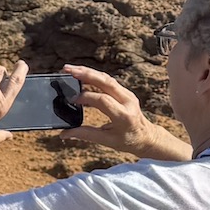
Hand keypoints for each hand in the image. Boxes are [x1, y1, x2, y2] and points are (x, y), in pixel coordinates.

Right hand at [60, 65, 189, 160]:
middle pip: (106, 82)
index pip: (103, 100)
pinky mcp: (124, 91)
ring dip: (87, 71)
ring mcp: (127, 94)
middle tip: (67, 70)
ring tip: (70, 69)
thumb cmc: (127, 140)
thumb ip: (85, 135)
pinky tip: (81, 74)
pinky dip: (93, 75)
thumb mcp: (107, 141)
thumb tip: (64, 134)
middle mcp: (127, 101)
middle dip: (85, 74)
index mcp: (124, 115)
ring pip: (106, 77)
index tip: (71, 100)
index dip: (86, 97)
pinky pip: (107, 80)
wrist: (146, 136)